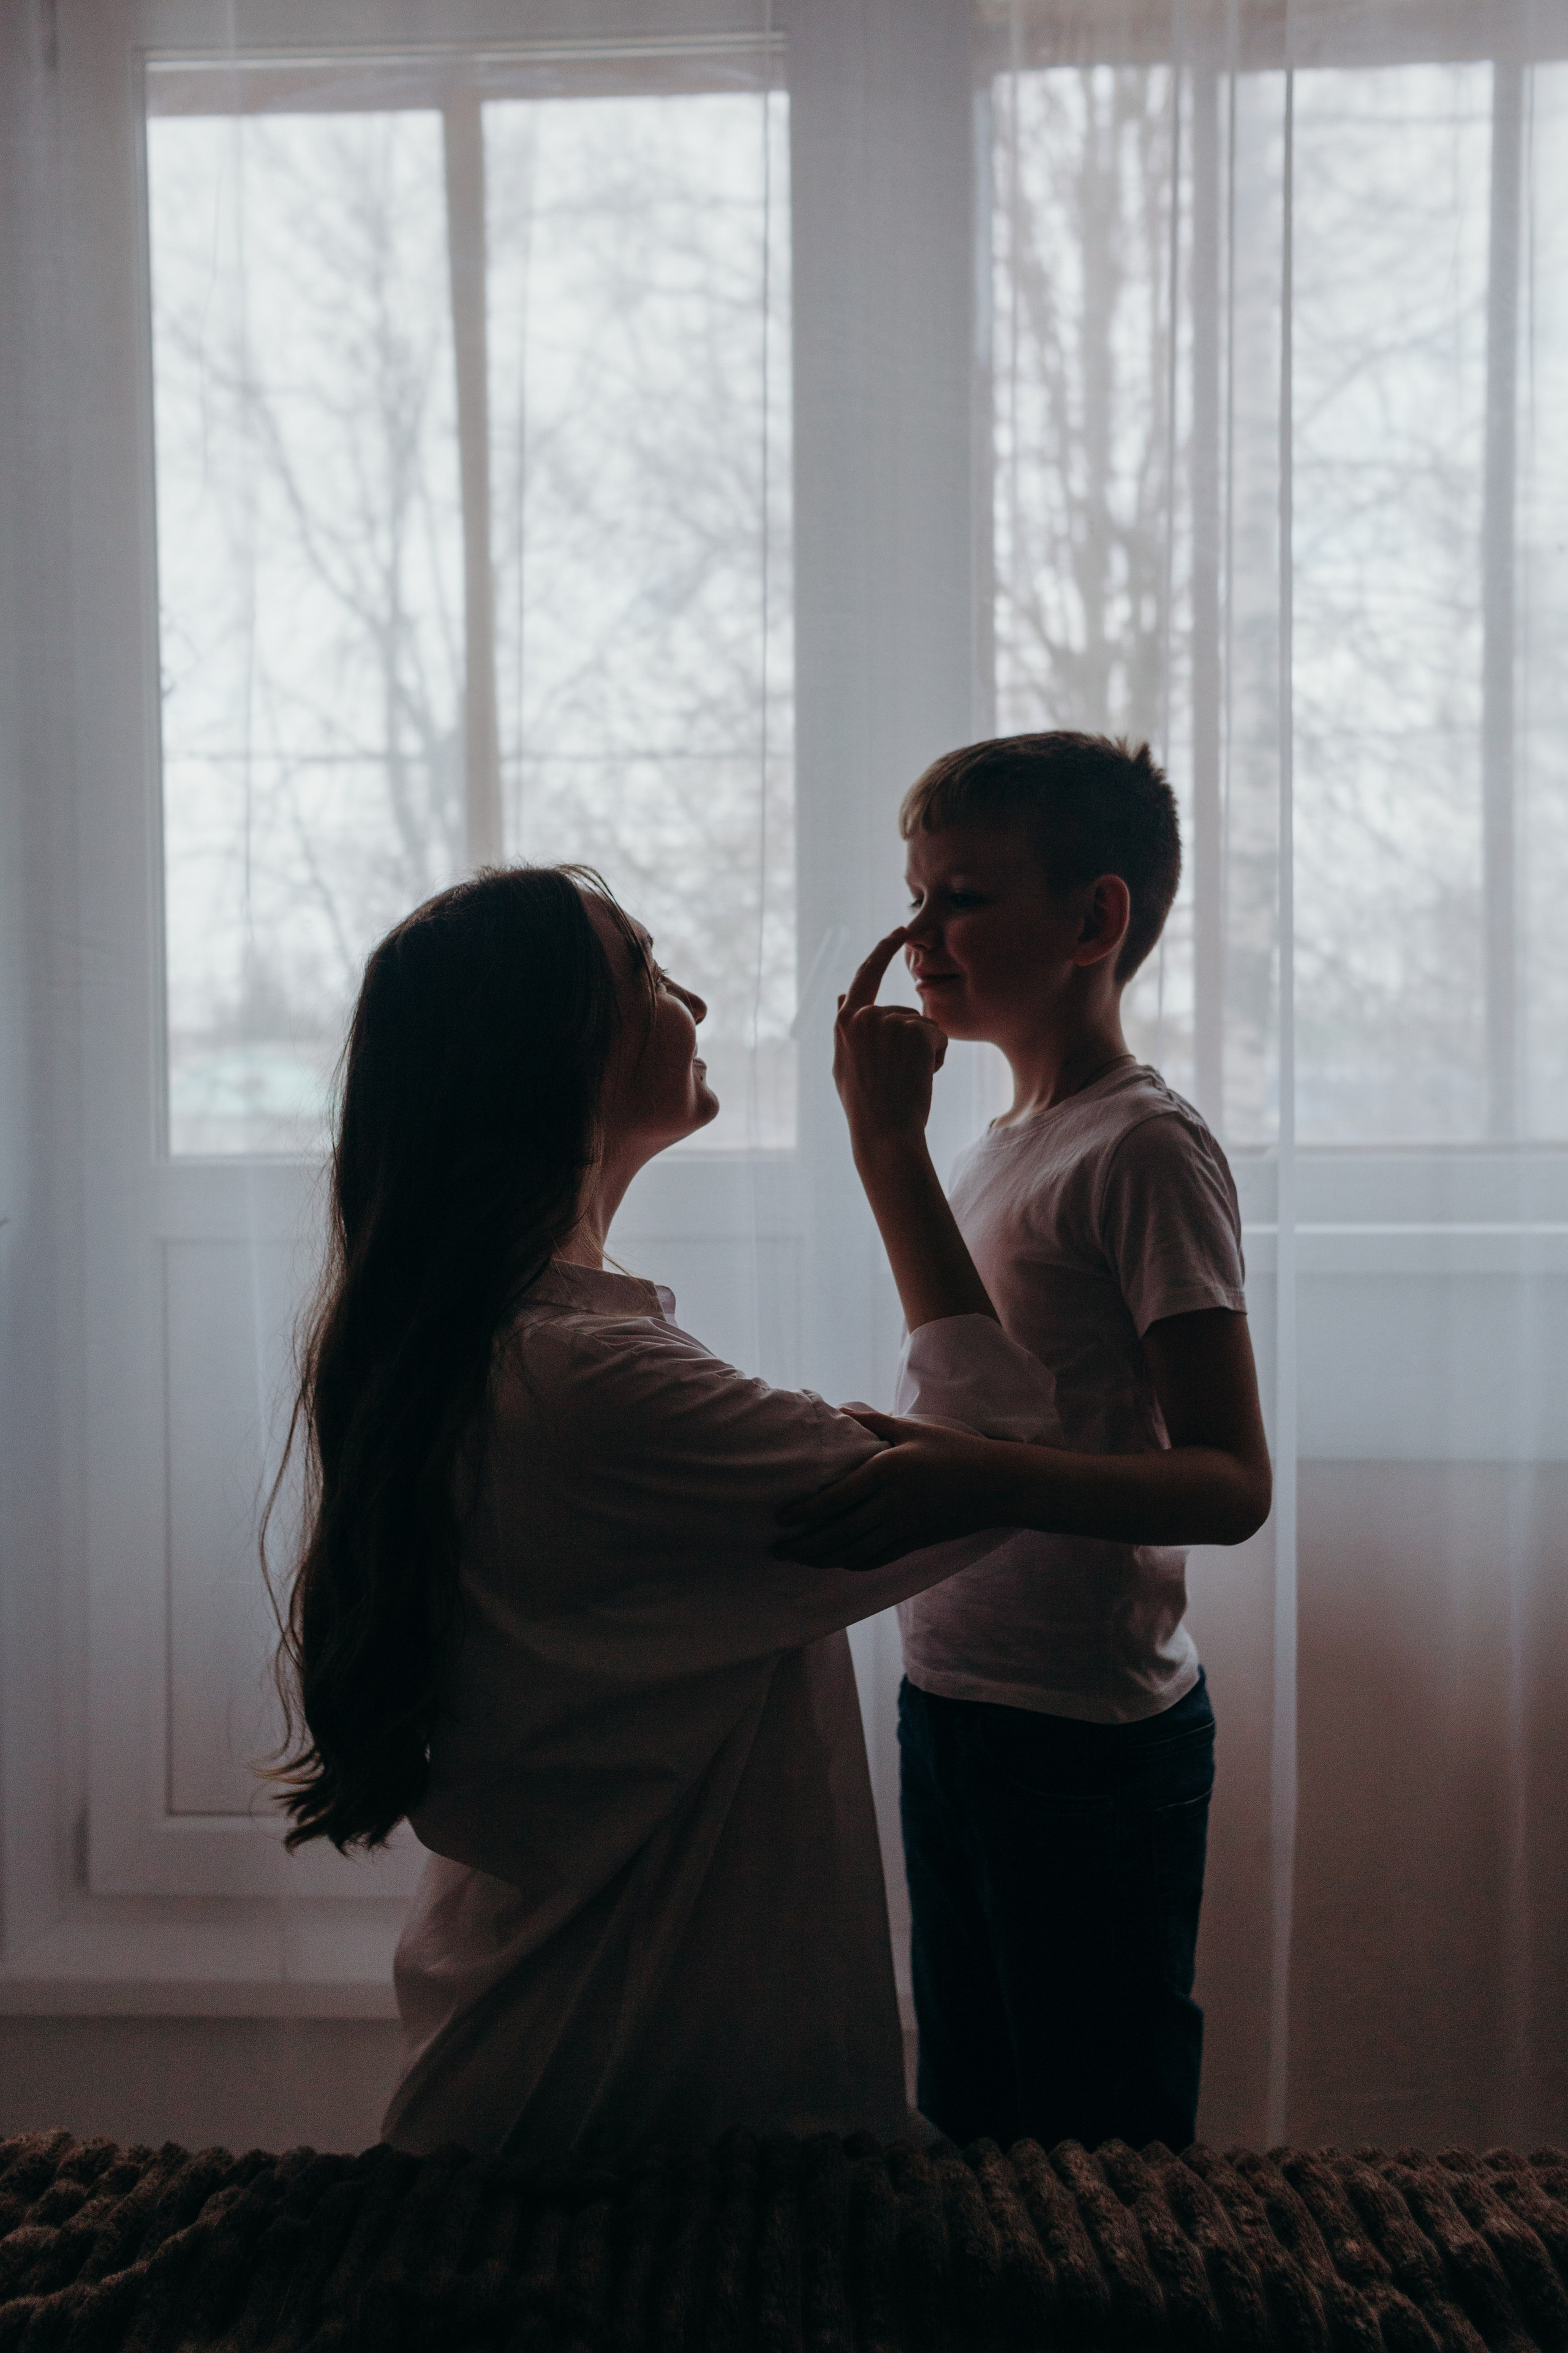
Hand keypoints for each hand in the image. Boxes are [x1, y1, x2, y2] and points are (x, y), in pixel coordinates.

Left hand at [775, 1407, 1020, 1569]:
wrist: (996, 1485)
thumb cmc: (954, 1450)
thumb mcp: (913, 1429)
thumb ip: (874, 1421)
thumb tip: (840, 1408)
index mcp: (886, 1473)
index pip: (835, 1499)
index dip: (804, 1513)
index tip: (781, 1519)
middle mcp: (890, 1506)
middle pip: (837, 1533)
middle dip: (804, 1545)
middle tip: (778, 1550)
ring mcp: (903, 1529)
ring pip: (853, 1552)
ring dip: (822, 1559)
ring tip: (799, 1559)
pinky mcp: (914, 1543)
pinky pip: (876, 1560)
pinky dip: (852, 1564)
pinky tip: (837, 1562)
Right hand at [834, 931, 947, 1157]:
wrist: (885, 1133)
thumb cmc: (866, 1105)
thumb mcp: (845, 1062)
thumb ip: (847, 1027)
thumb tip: (842, 993)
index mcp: (845, 1021)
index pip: (867, 974)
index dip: (884, 950)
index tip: (901, 932)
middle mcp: (864, 1015)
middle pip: (904, 1013)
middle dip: (911, 1041)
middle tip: (897, 1076)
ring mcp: (889, 1022)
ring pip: (923, 1026)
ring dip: (923, 1052)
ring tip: (905, 1079)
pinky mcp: (915, 1032)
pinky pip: (938, 1037)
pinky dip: (937, 1058)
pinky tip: (920, 1078)